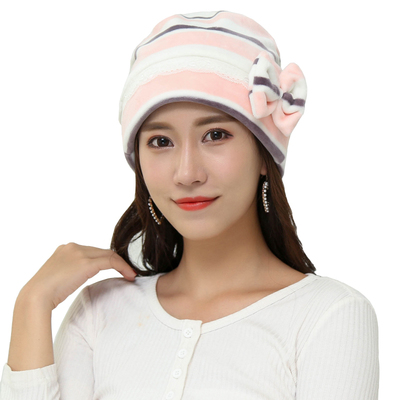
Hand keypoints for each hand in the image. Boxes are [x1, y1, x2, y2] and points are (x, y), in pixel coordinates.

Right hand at [20, 243, 136, 309]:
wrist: (35, 297)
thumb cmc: (44, 293)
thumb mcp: (58, 277)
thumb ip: (71, 271)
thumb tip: (79, 276)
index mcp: (65, 249)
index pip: (93, 252)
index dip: (107, 260)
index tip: (117, 269)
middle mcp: (73, 247)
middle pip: (102, 252)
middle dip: (117, 261)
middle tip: (128, 272)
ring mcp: (79, 254)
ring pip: (109, 255)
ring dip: (122, 264)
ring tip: (130, 275)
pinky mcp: (86, 263)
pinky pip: (111, 262)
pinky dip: (123, 267)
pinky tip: (129, 275)